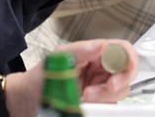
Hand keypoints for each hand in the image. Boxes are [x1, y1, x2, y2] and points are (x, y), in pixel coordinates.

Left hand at [4, 39, 138, 116]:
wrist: (25, 101)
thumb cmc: (39, 77)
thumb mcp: (57, 59)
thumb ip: (80, 50)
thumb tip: (101, 46)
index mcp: (95, 54)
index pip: (123, 51)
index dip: (128, 62)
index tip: (117, 78)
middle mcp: (100, 71)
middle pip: (126, 74)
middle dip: (115, 85)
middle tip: (96, 92)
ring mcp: (99, 89)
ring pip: (119, 93)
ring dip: (105, 98)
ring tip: (83, 99)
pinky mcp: (97, 106)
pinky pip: (109, 107)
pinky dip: (102, 109)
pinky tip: (85, 107)